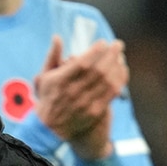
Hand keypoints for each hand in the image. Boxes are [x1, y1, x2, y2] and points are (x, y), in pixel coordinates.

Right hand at [33, 36, 126, 159]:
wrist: (51, 128)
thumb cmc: (49, 97)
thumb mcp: (44, 76)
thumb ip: (52, 56)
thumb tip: (57, 37)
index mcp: (61, 81)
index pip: (82, 63)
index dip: (95, 51)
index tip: (102, 42)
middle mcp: (73, 92)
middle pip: (98, 70)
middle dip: (111, 54)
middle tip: (117, 44)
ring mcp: (86, 103)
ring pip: (107, 81)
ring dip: (117, 65)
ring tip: (120, 55)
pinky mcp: (96, 111)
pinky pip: (112, 92)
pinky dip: (120, 79)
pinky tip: (122, 69)